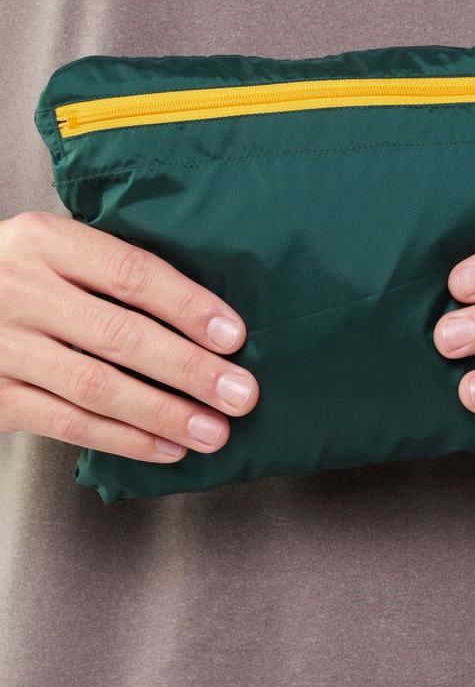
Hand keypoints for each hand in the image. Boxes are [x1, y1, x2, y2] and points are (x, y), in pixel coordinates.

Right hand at [0, 211, 258, 461]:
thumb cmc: (17, 275)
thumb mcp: (54, 250)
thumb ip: (111, 268)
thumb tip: (207, 314)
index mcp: (44, 240)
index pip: (131, 272)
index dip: (188, 307)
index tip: (233, 336)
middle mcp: (20, 289)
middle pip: (121, 335)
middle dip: (190, 370)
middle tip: (240, 393)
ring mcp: (2, 346)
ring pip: (98, 387)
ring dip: (164, 414)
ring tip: (213, 430)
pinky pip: (68, 423)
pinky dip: (124, 440)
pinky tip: (165, 446)